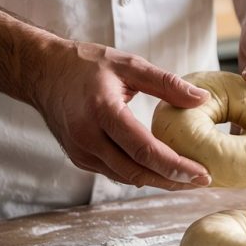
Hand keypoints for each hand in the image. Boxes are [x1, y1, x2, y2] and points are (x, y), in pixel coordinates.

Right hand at [30, 41, 212, 189]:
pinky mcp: (79, 158)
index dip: (175, 166)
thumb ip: (166, 82)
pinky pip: (115, 172)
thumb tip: (202, 98)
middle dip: (172, 180)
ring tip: (189, 179)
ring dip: (158, 181)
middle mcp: (88, 137)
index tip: (202, 173)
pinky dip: (140, 174)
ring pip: (126, 177)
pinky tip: (162, 172)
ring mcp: (81, 151)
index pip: (143, 149)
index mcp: (102, 111)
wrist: (42, 72)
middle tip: (203, 181)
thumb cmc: (87, 65)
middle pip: (136, 171)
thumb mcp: (129, 64)